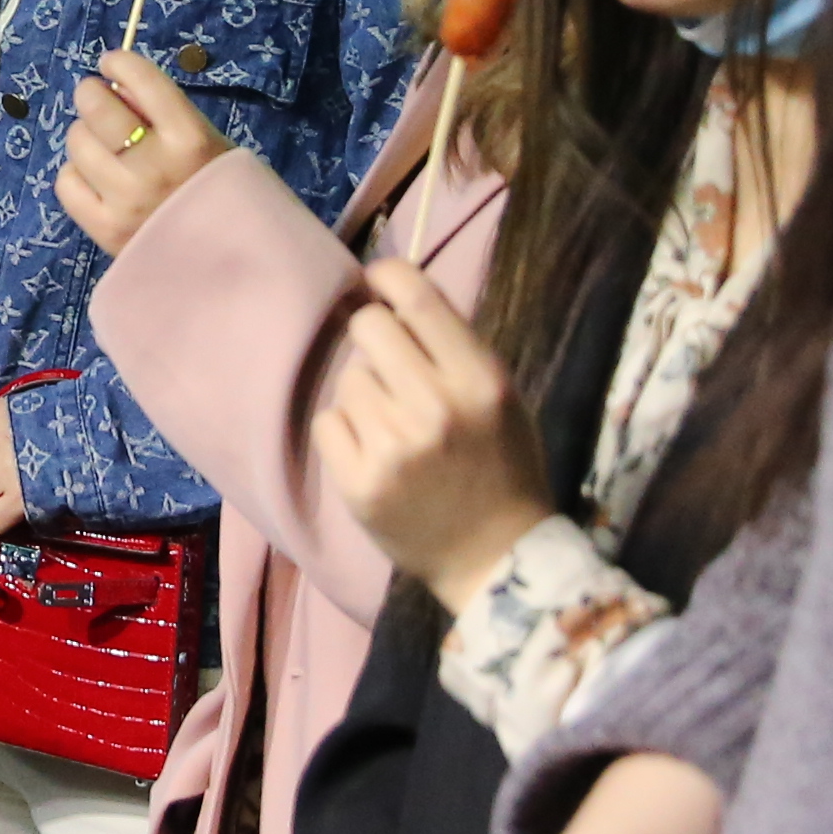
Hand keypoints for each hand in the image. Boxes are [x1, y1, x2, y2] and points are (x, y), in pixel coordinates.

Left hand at [55, 52, 234, 255]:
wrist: (225, 265)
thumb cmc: (220, 194)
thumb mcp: (212, 143)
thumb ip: (167, 114)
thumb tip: (118, 84)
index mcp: (190, 139)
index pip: (142, 81)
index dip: (119, 63)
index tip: (111, 63)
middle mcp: (153, 165)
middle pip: (98, 108)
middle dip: (92, 94)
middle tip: (96, 97)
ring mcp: (125, 199)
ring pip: (77, 142)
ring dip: (85, 135)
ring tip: (103, 147)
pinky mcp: (103, 229)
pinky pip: (66, 182)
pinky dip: (76, 174)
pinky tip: (95, 179)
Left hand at [311, 256, 552, 605]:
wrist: (496, 558)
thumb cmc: (503, 469)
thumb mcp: (501, 398)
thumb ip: (454, 349)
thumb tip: (394, 297)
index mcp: (478, 380)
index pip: (417, 298)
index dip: (388, 275)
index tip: (377, 279)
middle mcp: (434, 407)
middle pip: (368, 327)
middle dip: (374, 338)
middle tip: (390, 366)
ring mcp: (391, 447)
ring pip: (349, 378)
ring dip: (365, 393)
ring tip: (394, 427)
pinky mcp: (358, 481)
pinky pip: (328, 420)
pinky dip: (345, 432)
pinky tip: (374, 453)